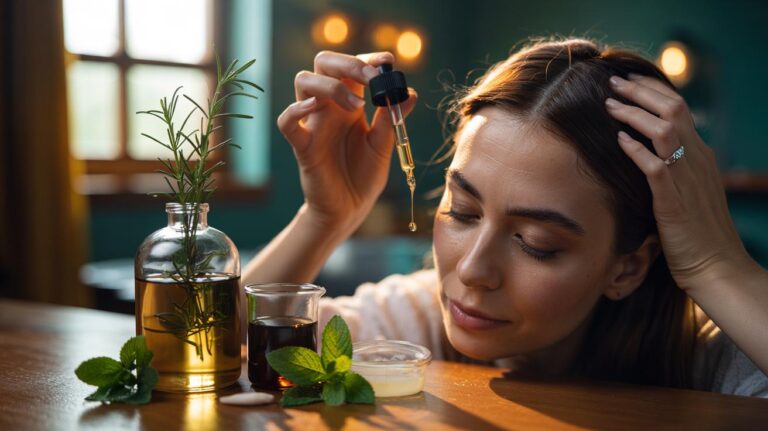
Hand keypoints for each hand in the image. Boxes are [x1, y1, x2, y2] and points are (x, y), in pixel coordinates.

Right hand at [277, 51, 417, 231]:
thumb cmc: (364, 175)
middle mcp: (329, 108)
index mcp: (349, 103)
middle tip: (372, 78)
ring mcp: (313, 124)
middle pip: (324, 63)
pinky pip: (287, 122)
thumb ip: (392, 118)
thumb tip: (409, 92)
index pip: (351, 67)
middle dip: (348, 63)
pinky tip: (315, 108)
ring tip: (357, 105)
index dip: (367, 59)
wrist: (349, 209)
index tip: (387, 62)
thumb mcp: (383, 145)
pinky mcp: (303, 147)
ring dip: (331, 85)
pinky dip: (296, 110)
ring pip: (304, 82)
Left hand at [605, 74, 749, 290]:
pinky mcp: (674, 202)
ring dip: (635, 114)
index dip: (653, 90)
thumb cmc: (696, 232)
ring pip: (665, 131)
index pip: (680, 109)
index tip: (627, 80)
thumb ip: (673, 168)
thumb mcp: (689, 191)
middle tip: (613, 82)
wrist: (716, 266)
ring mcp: (688, 179)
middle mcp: (698, 160)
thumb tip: (645, 152)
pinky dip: (637, 151)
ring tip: (609, 105)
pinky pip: (656, 167)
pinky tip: (618, 141)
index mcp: (701, 155)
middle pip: (673, 110)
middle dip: (641, 92)